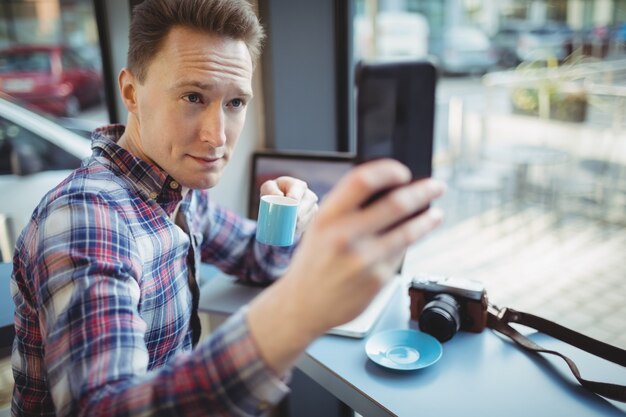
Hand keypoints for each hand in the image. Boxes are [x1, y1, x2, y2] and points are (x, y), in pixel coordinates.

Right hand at [248, 159, 444, 373]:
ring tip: (435, 214)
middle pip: (396, 204)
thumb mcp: (320, 228)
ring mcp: (364, 260)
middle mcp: (345, 236)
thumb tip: (388, 189)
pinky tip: (409, 240)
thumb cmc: (313, 263)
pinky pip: (401, 254)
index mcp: (327, 217)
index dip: (388, 170)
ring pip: (408, 231)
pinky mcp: (378, 279)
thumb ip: (347, 209)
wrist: (303, 306)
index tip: (403, 172)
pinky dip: (407, 244)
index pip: (363, 181)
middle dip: (423, 191)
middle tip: (436, 187)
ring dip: (427, 219)